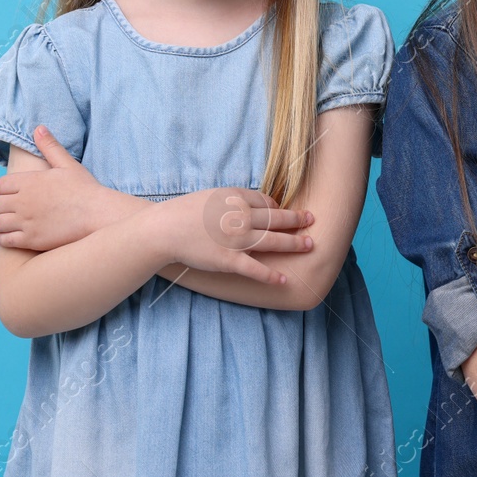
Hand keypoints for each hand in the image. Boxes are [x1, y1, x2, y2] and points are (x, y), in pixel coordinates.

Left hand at [0, 126, 113, 250]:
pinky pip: (4, 240)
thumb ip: (50, 146)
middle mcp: (22, 201)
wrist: (98, 214)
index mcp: (29, 181)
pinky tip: (10, 236)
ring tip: (7, 223)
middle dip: (0, 205)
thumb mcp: (67, 164)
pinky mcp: (30, 239)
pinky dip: (2, 238)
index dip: (3, 189)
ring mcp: (25, 221)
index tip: (11, 193)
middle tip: (10, 208)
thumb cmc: (85, 188)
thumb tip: (38, 128)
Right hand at [157, 186, 315, 285]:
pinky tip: (284, 280)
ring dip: (294, 244)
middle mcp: (241, 218)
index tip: (283, 213)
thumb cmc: (186, 211)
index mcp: (237, 198)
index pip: (266, 203)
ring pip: (273, 241)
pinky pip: (255, 269)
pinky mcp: (228, 260)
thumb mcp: (214, 195)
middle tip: (312, 220)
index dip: (277, 208)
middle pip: (277, 219)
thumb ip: (238, 199)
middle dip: (297, 220)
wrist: (164, 229)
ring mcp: (237, 240)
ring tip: (309, 245)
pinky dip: (271, 276)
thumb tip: (260, 205)